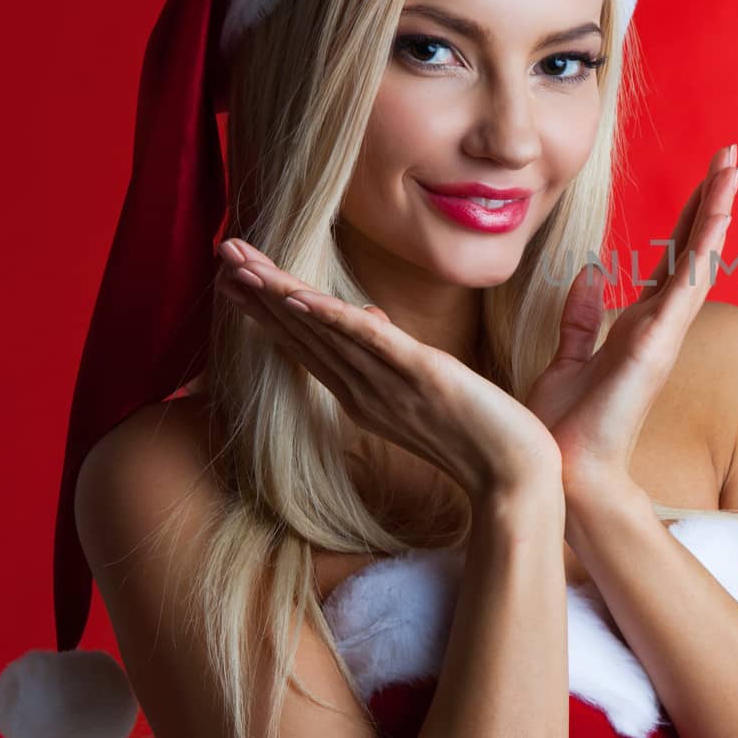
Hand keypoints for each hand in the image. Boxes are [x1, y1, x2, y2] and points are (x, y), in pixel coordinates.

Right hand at [212, 240, 560, 502]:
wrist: (515, 482)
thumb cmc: (483, 442)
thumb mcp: (427, 394)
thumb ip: (392, 362)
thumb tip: (370, 319)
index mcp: (365, 396)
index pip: (306, 345)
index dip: (270, 309)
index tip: (237, 278)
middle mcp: (367, 392)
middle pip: (303, 334)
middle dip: (260, 293)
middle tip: (222, 254)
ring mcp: (391, 387)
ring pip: (324, 334)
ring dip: (280, 296)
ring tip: (241, 265)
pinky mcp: (425, 378)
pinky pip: (372, 345)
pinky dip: (335, 321)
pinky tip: (301, 298)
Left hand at [526, 144, 737, 490]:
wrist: (563, 472)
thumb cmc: (564, 428)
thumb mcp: (564, 360)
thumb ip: (580, 318)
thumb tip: (591, 273)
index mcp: (640, 326)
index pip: (670, 260)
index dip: (687, 219)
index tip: (705, 180)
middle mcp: (660, 324)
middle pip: (692, 249)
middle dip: (711, 200)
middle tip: (731, 156)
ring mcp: (664, 331)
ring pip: (699, 258)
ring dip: (716, 210)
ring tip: (732, 167)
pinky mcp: (658, 341)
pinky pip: (686, 283)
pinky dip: (703, 245)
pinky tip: (717, 211)